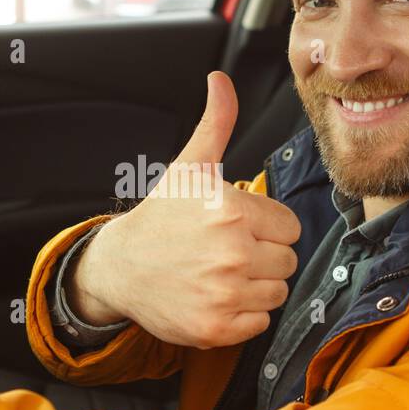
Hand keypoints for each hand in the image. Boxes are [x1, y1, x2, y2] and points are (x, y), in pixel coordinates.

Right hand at [69, 71, 300, 348]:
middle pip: (287, 261)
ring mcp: (223, 295)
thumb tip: (220, 81)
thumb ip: (215, 124)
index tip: (239, 227)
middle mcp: (231, 254)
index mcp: (231, 211)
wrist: (119, 267)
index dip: (267, 227)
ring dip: (256, 286)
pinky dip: (243, 315)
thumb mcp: (189, 168)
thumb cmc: (161, 217)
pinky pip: (260, 323)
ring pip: (276, 293)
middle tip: (229, 252)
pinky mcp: (216, 329)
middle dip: (264, 256)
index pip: (289, 227)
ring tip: (222, 274)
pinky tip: (217, 298)